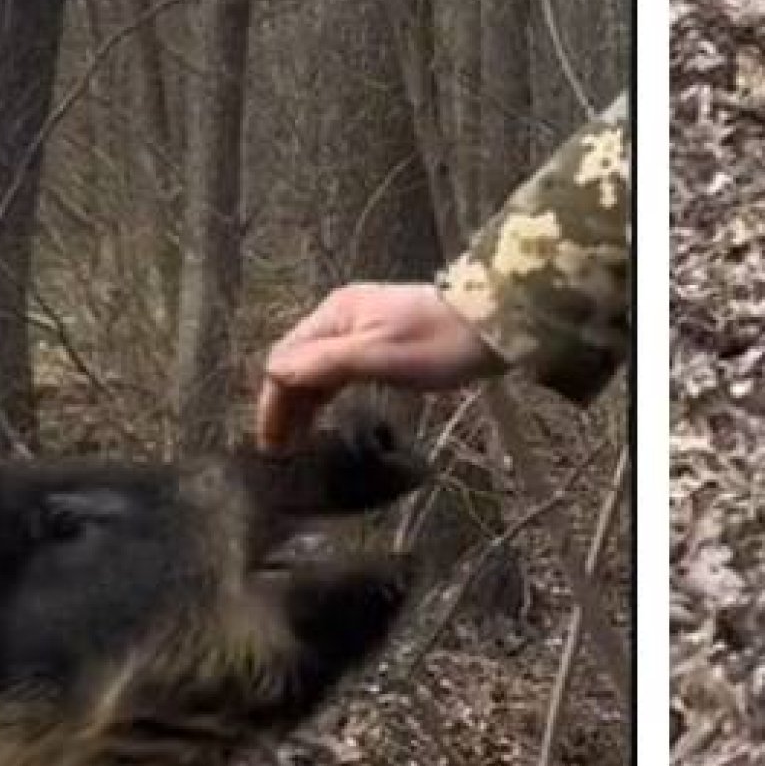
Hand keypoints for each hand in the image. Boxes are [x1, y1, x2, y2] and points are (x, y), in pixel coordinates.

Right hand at [256, 283, 503, 451]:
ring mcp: (362, 326)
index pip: (285, 359)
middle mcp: (342, 315)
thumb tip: (275, 374)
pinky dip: (328, 392)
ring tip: (299, 440)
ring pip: (318, 367)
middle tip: (281, 451)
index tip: (272, 443)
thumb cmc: (440, 343)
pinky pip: (340, 367)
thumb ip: (325, 364)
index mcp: (335, 314)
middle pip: (298, 363)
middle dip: (285, 405)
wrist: (492, 324)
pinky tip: (328, 415)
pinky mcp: (382, 338)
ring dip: (305, 402)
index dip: (274, 402)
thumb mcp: (379, 357)